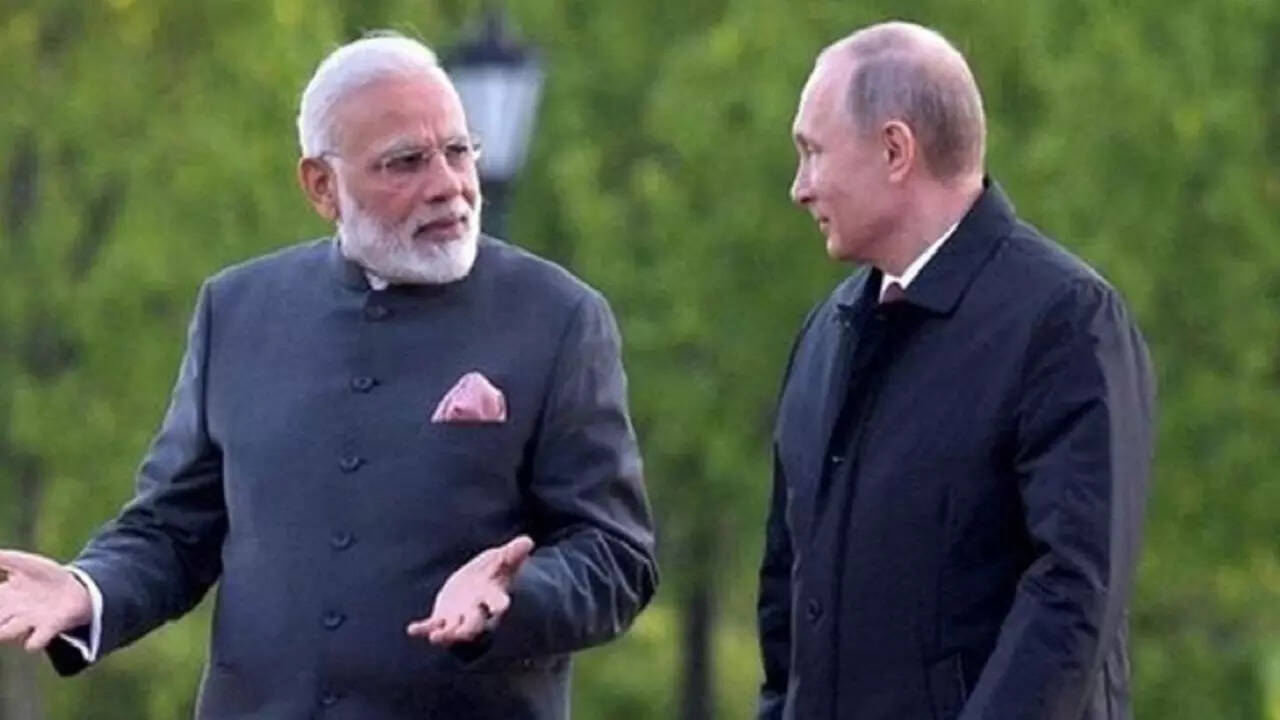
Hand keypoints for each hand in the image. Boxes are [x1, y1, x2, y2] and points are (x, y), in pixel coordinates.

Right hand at [0, 550, 92, 652]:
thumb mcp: (25, 564)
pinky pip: (34, 642)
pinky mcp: (49, 628)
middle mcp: (13, 613)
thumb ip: (5, 559)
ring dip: (4, 630)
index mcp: (4, 597)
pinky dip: (32, 640)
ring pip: (5, 633)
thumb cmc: (47, 577)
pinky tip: (33, 631)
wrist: (78, 587)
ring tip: (10, 623)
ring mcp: (30, 622)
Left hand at [406, 535, 533, 646]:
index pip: (498, 600)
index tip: (503, 605)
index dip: (500, 603)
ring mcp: (459, 618)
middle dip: (469, 628)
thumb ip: (512, 553)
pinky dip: (423, 629)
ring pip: (453, 631)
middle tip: (462, 633)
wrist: (478, 585)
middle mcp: (477, 612)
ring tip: (436, 638)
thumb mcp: (502, 559)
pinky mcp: (443, 618)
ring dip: (445, 635)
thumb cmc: (493, 572)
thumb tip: (527, 541)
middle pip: (475, 623)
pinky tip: (412, 630)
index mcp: (492, 596)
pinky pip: (433, 626)